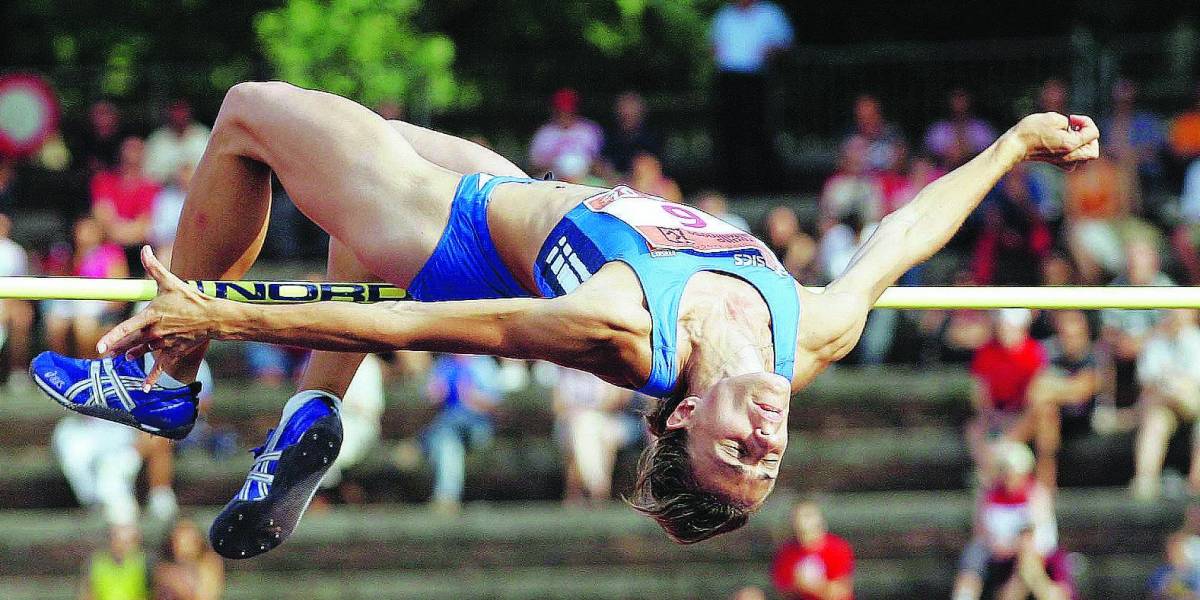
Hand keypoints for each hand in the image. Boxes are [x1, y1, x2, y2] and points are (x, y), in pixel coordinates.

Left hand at [97, 246, 222, 389]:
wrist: (213, 317)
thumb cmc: (191, 299)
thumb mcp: (171, 282)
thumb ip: (154, 267)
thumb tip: (145, 249)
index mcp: (151, 316)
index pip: (127, 328)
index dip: (112, 337)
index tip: (99, 346)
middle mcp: (155, 332)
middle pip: (131, 342)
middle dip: (117, 348)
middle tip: (105, 354)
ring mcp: (164, 344)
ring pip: (143, 352)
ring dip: (133, 355)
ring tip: (124, 358)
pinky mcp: (174, 351)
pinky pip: (161, 367)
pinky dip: (152, 378)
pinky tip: (144, 389)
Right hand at [1007, 113, 1099, 168]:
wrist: (1014, 146)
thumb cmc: (1031, 131)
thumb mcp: (1053, 118)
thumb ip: (1069, 122)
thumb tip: (1071, 130)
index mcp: (1071, 145)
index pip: (1093, 133)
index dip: (1086, 121)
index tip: (1071, 118)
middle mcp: (1070, 156)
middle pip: (1093, 150)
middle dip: (1089, 136)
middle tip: (1075, 127)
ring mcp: (1063, 161)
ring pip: (1085, 156)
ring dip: (1082, 144)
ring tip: (1070, 134)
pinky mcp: (1056, 162)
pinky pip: (1074, 161)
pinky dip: (1074, 152)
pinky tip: (1064, 143)